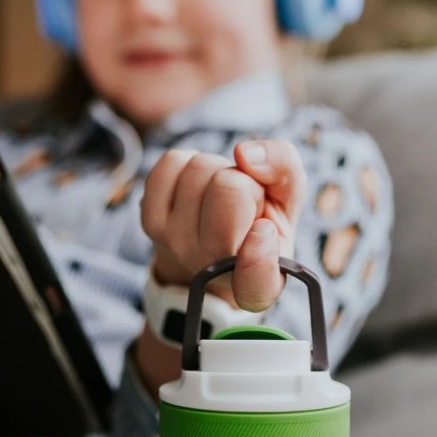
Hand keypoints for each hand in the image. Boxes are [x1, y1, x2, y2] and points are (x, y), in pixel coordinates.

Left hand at [140, 139, 306, 311]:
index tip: (262, 233)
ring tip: (220, 197)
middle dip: (243, 180)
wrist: (209, 246)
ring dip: (216, 171)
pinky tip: (196, 186)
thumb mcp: (286, 200)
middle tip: (244, 202)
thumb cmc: (255, 220)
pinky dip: (188, 161)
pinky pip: (172, 163)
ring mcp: (177, 246)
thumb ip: (284, 167)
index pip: (256, 282)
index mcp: (259, 282)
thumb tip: (245, 154)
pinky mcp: (150, 222)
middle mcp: (214, 272)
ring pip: (200, 169)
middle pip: (229, 187)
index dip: (258, 257)